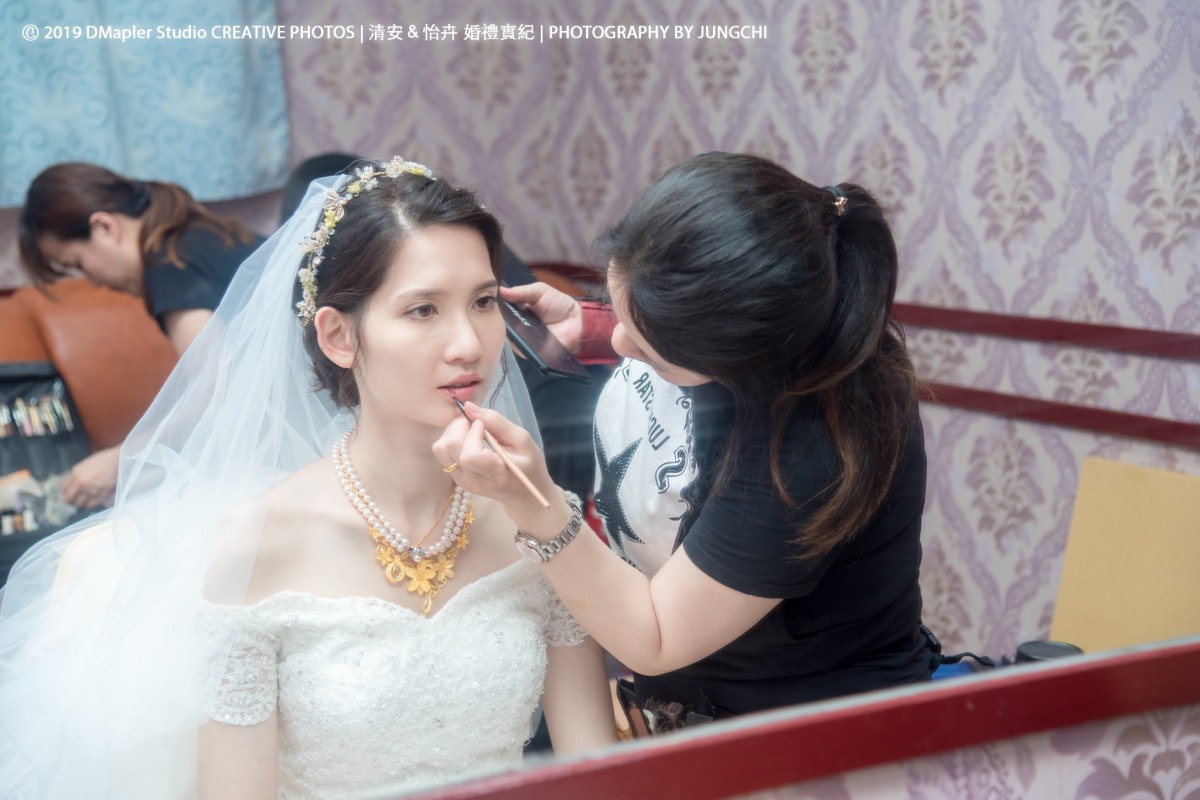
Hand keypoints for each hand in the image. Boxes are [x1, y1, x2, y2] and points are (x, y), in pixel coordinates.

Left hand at [60, 446, 120, 508]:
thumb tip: (70, 486)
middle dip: (70, 500)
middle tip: (74, 499)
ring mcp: (92, 490)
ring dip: (80, 503)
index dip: (65, 492)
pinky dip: (90, 504)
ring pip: (79, 504)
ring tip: (83, 500)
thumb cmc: (102, 460)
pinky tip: (91, 500)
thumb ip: (75, 476)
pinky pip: (91, 505)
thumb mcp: (83, 465)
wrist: (118, 460)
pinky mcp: (101, 494)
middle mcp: (81, 483)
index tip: (69, 492)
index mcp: (75, 474)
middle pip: (69, 499)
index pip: (63, 489)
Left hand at [433, 402, 566, 529]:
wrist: (524, 495)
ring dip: (452, 432)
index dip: (472, 434)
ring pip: (440, 448)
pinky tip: (469, 440)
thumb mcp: (523, 440)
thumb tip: (469, 407)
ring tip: (471, 430)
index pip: (469, 455)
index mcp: (495, 474)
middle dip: (459, 426)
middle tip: (476, 422)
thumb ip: (497, 422)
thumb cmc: (529, 466)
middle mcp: (473, 480)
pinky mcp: (456, 478)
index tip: (483, 425)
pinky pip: (442, 453)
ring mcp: (462, 481)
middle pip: (449, 447)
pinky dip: (452, 440)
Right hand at [500, 283, 583, 351]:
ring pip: (508, 338)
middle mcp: (517, 328)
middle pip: (501, 326)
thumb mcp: (539, 291)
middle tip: (494, 315)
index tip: (486, 303)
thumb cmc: (559, 304)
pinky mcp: (530, 352)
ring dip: (509, 332)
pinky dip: (520, 344)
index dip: (494, 308)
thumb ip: (521, 291)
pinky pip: (520, 349)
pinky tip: (520, 336)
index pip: (500, 312)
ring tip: (509, 324)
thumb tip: (500, 290)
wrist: (577, 322)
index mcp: (517, 312)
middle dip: (498, 321)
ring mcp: (523, 341)